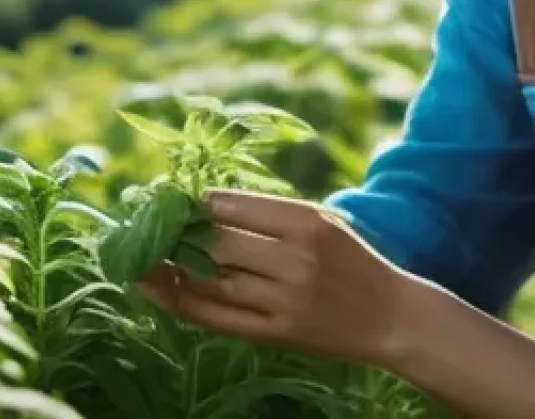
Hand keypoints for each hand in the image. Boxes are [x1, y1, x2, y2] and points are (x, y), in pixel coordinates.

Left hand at [137, 188, 419, 367]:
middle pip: (217, 245)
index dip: (196, 204)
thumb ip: (272, 214)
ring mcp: (285, 301)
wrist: (391, 316)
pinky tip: (163, 292)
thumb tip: (209, 204)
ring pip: (212, 283)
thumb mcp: (322, 222)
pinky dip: (185, 304)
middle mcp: (295, 260)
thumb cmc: (352, 260)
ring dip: (172, 270)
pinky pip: (220, 319)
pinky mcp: (279, 335)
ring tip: (144, 260)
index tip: (173, 200)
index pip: (234, 207)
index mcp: (306, 223)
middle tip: (149, 228)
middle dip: (177, 235)